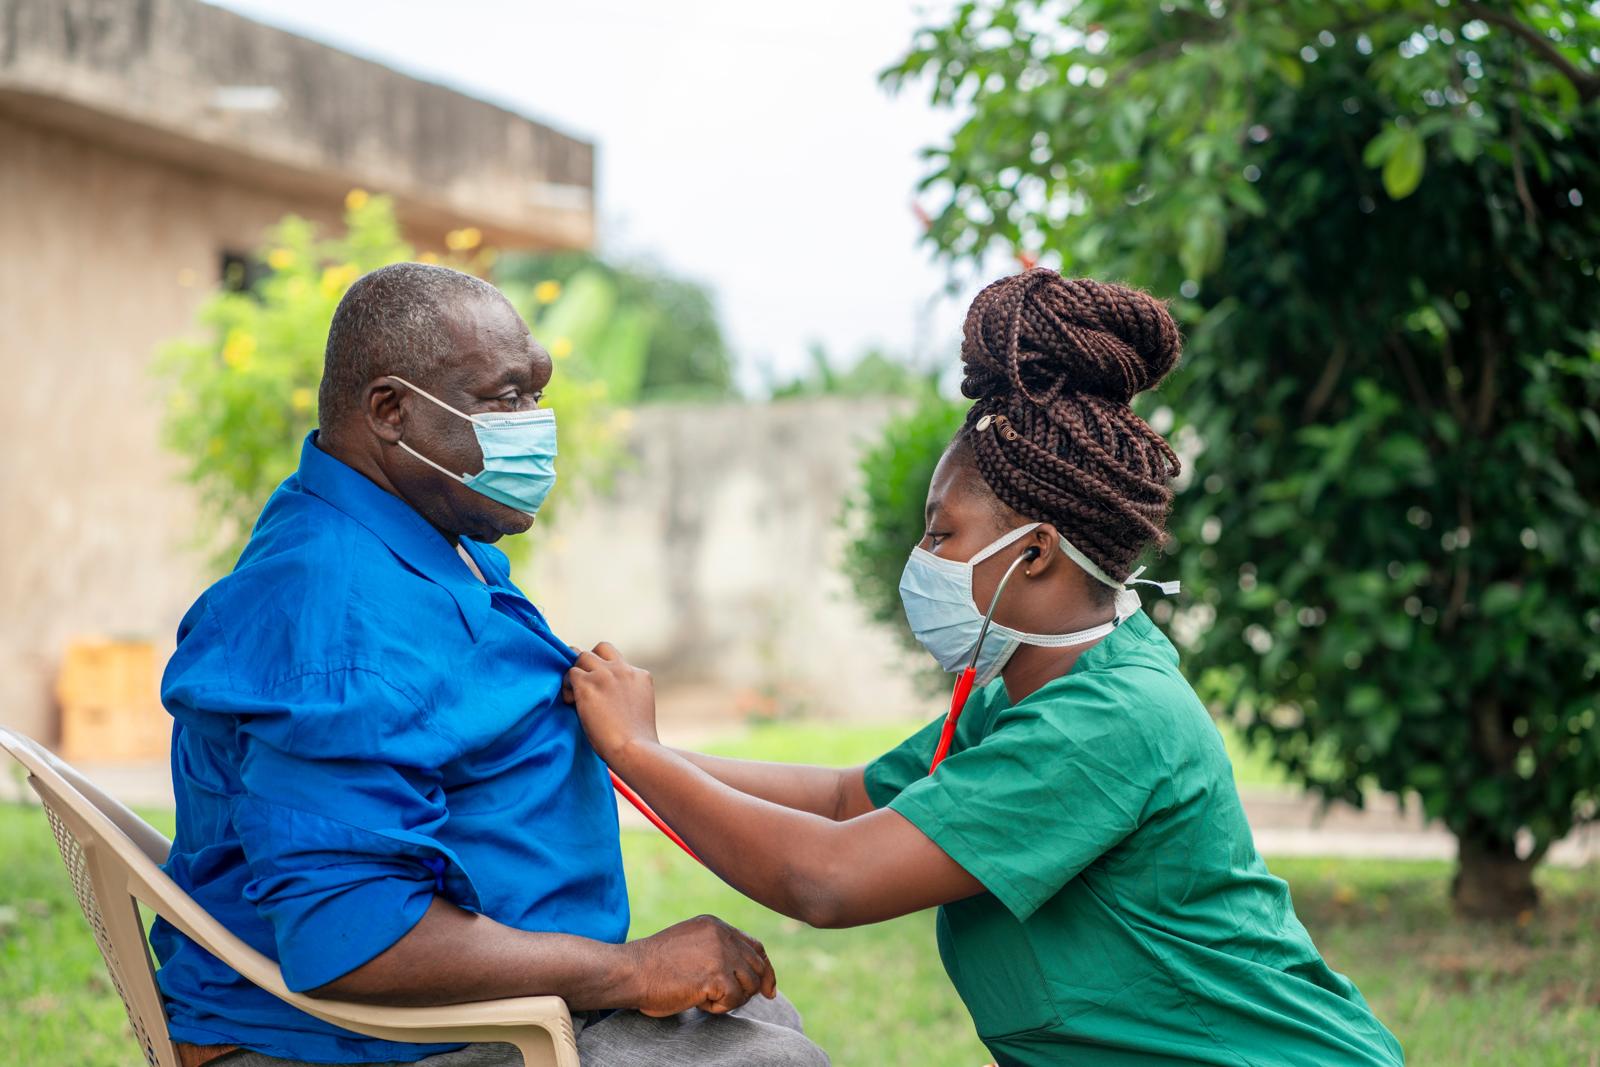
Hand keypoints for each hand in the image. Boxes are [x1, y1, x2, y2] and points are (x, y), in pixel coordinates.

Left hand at [565, 642, 658, 760]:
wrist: (634, 749)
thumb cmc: (637, 742)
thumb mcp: (639, 710)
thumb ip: (627, 696)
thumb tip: (609, 702)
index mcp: (641, 676)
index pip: (619, 661)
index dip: (607, 672)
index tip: (602, 690)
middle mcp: (623, 670)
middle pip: (601, 648)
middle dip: (589, 662)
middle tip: (584, 683)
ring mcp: (605, 675)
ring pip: (582, 656)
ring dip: (576, 672)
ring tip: (575, 694)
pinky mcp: (588, 684)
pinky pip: (570, 674)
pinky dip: (567, 687)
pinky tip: (572, 703)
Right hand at [624, 915, 776, 1016]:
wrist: (631, 971)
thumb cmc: (654, 966)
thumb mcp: (689, 946)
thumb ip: (715, 950)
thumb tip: (746, 974)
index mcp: (715, 925)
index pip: (754, 946)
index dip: (765, 968)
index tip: (769, 988)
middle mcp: (721, 934)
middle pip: (757, 967)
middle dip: (751, 989)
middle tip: (730, 1001)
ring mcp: (720, 953)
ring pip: (748, 986)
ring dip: (730, 999)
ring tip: (702, 996)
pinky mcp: (716, 974)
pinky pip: (734, 1000)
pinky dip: (718, 1008)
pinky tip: (697, 1000)